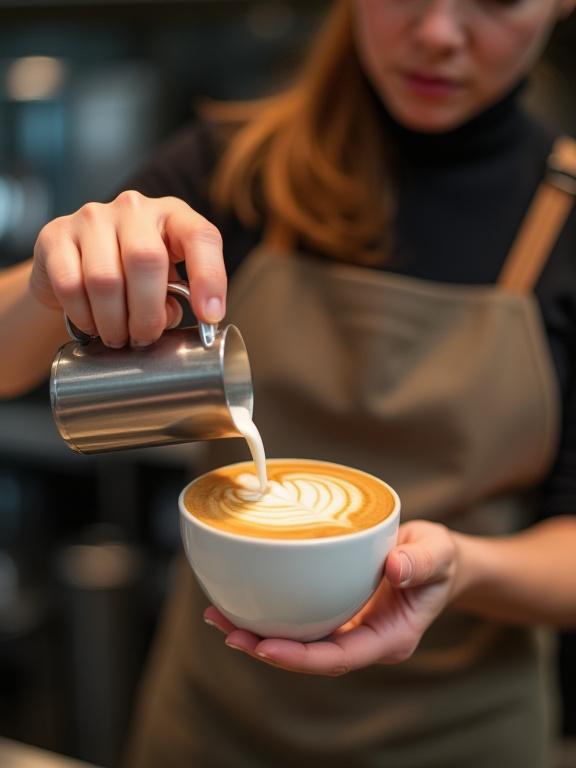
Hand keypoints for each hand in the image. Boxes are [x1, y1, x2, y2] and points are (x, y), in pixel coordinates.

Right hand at [31, 191, 226, 346]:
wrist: (75, 266)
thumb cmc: (133, 277)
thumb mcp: (166, 283)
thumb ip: (176, 299)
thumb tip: (167, 320)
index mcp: (174, 216)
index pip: (201, 236)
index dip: (210, 277)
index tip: (210, 316)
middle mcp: (135, 208)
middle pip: (146, 260)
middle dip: (148, 313)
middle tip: (145, 339)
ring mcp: (92, 217)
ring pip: (105, 279)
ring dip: (114, 322)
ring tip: (119, 338)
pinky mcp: (56, 235)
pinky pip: (70, 285)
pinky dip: (84, 316)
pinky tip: (92, 325)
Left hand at [204, 520, 459, 674]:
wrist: (436, 560)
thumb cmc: (439, 559)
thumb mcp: (438, 553)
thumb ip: (421, 561)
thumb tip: (395, 567)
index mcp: (389, 638)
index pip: (340, 657)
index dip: (301, 658)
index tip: (266, 647)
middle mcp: (364, 640)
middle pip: (311, 657)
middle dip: (268, 650)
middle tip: (229, 631)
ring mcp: (349, 629)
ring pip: (300, 641)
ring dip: (259, 634)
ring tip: (219, 618)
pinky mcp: (337, 612)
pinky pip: (301, 621)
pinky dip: (271, 614)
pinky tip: (241, 602)